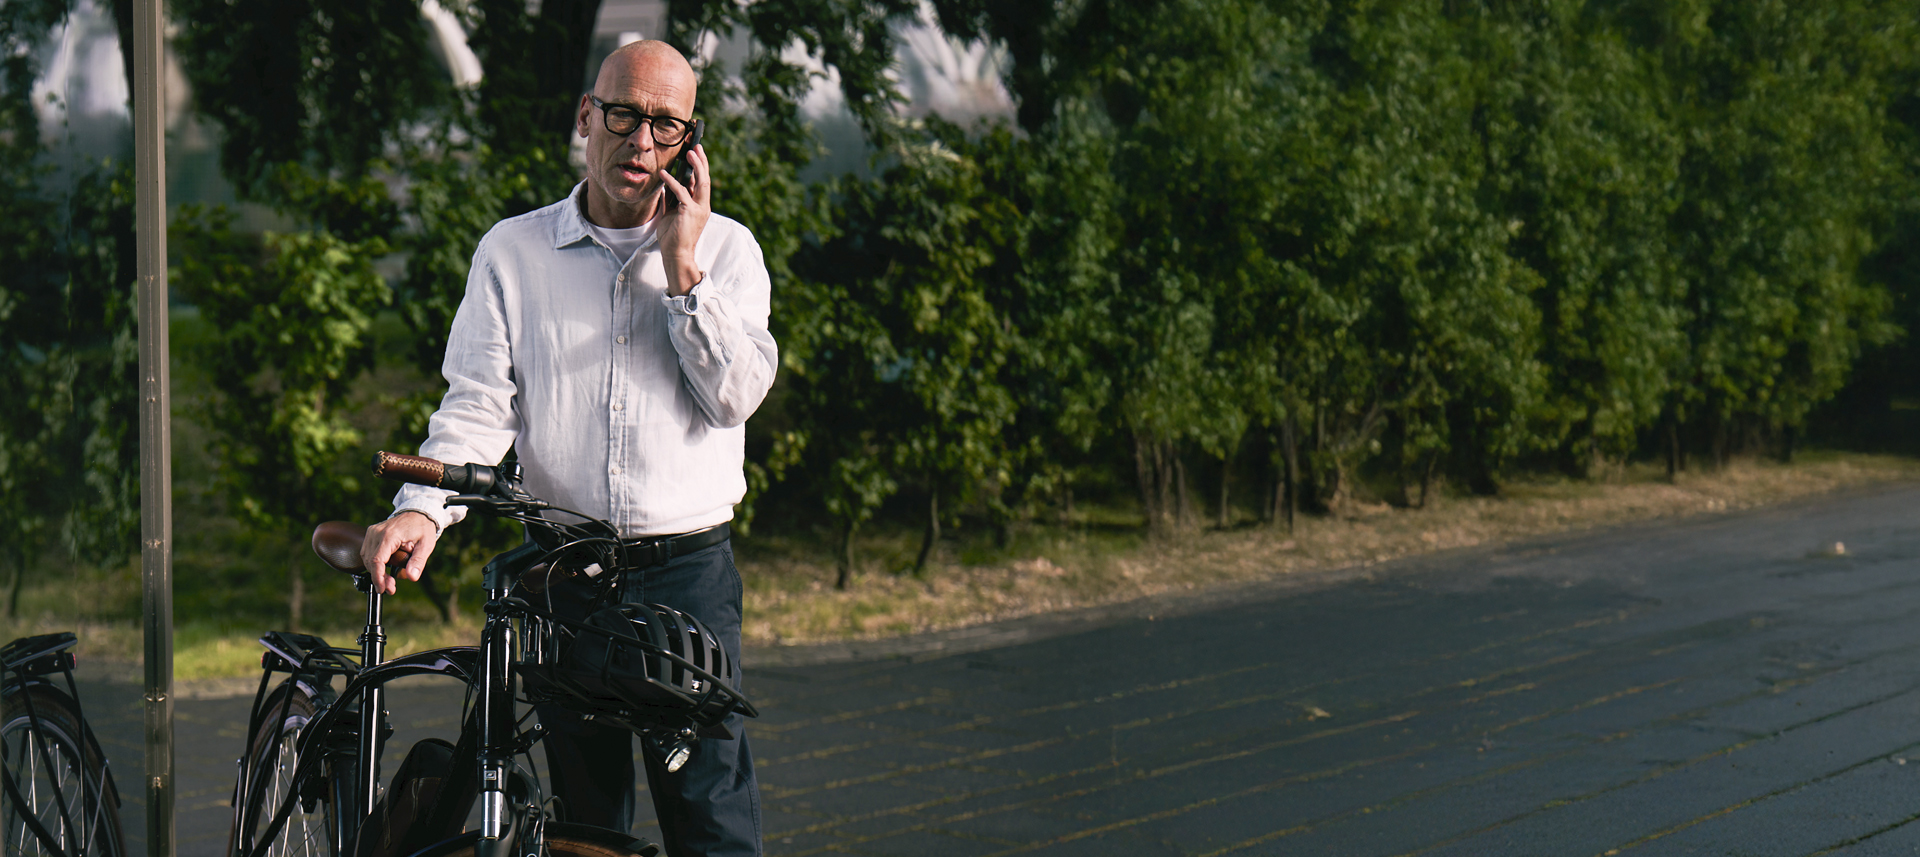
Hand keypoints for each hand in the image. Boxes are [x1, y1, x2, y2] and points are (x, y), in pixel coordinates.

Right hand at [361, 511, 439, 595]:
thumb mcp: (426, 545)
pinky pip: (369, 553)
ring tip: (393, 577)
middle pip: (371, 562)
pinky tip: (389, 566)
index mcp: (389, 535)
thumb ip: (418, 562)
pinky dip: (377, 562)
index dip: (378, 577)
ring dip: (379, 570)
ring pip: (368, 559)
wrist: (418, 512)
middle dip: (380, 577)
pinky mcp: (371, 534)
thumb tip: (412, 577)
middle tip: (392, 587)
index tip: (382, 589)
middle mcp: (376, 533)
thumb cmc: (422, 527)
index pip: (377, 560)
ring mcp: (372, 533)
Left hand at [657, 143, 709, 295]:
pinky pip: (681, 192)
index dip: (700, 167)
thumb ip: (673, 199)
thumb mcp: (672, 213)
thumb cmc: (673, 236)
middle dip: (702, 161)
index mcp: (700, 206)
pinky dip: (672, 181)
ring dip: (696, 165)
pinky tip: (663, 173)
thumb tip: (667, 185)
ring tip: (690, 151)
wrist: (676, 254)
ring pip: (701, 182)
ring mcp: (699, 209)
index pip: (702, 182)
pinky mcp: (689, 212)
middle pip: (705, 179)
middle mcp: (703, 206)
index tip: (695, 152)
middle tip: (697, 146)